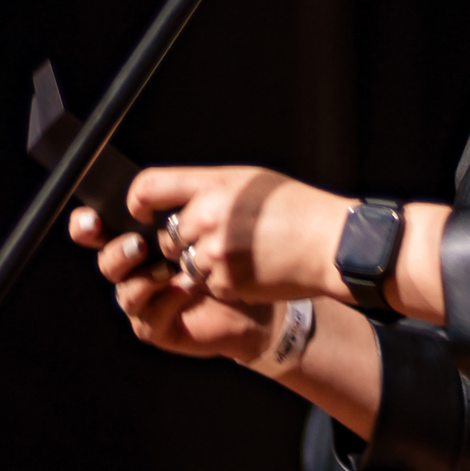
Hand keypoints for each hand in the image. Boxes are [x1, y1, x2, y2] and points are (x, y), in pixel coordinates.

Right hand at [69, 206, 276, 359]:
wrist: (258, 288)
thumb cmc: (229, 247)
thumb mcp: (203, 207)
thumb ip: (168, 193)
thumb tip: (136, 196)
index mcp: (137, 237)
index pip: (97, 230)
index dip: (85, 225)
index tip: (92, 220)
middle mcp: (135, 270)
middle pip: (106, 262)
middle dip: (117, 253)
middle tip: (139, 246)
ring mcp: (144, 301)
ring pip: (125, 292)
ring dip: (146, 279)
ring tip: (172, 269)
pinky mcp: (158, 326)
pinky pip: (148, 318)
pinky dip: (167, 300)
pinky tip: (188, 287)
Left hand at [128, 166, 352, 305]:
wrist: (330, 244)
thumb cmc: (295, 209)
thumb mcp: (250, 183)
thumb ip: (208, 190)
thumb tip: (177, 200)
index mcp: (212, 186)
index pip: (147, 187)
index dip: (138, 202)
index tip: (143, 211)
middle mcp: (207, 218)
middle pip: (168, 236)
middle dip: (184, 242)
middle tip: (219, 238)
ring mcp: (214, 254)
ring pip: (186, 265)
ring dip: (204, 265)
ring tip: (241, 253)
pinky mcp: (225, 284)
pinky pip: (208, 286)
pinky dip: (224, 283)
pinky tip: (252, 270)